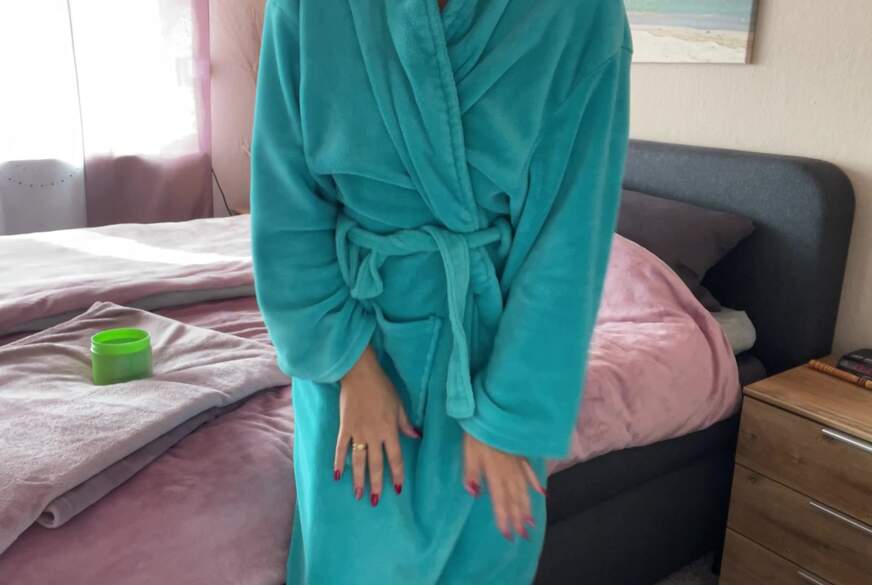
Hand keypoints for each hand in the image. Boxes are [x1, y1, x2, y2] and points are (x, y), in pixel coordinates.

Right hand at [335, 345, 420, 505]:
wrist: (360, 374)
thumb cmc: (382, 387)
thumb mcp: (399, 404)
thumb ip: (405, 423)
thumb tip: (415, 436)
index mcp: (389, 430)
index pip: (395, 458)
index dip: (396, 474)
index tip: (397, 489)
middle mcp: (374, 435)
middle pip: (376, 464)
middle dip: (376, 484)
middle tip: (375, 501)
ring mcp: (357, 432)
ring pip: (358, 460)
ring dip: (358, 479)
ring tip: (357, 494)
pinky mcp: (344, 427)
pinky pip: (341, 448)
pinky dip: (338, 461)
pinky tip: (337, 475)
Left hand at [463, 432, 545, 540]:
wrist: (495, 411)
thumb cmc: (478, 432)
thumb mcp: (469, 451)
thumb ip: (471, 472)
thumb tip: (473, 493)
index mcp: (495, 472)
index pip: (500, 500)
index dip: (503, 518)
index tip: (507, 534)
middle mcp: (509, 471)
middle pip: (515, 498)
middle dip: (518, 517)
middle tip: (523, 535)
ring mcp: (518, 463)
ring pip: (524, 489)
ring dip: (527, 506)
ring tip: (531, 522)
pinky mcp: (522, 454)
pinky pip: (531, 472)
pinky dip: (536, 483)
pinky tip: (542, 493)